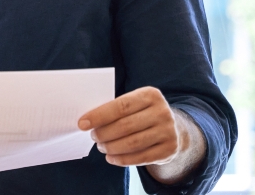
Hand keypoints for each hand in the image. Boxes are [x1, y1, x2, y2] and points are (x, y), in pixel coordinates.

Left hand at [77, 86, 203, 182]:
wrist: (172, 128)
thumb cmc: (142, 114)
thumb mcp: (134, 104)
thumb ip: (115, 109)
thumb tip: (87, 121)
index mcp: (150, 95)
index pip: (121, 106)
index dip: (99, 115)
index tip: (82, 123)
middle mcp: (162, 112)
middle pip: (125, 126)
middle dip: (104, 133)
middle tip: (93, 137)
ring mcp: (168, 131)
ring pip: (132, 143)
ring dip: (111, 147)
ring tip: (101, 147)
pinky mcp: (169, 150)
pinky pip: (141, 158)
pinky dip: (122, 159)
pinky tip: (111, 158)